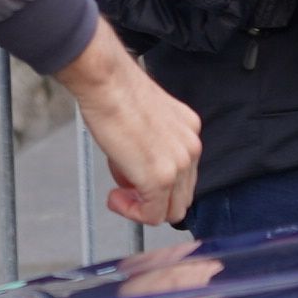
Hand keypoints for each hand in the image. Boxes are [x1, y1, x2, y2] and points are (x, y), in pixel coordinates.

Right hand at [59, 23, 199, 229]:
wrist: (106, 82)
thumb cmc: (115, 92)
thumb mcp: (144, 121)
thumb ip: (150, 147)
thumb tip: (135, 173)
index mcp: (189, 131)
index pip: (184, 174)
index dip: (159, 184)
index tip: (134, 180)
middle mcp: (190, 148)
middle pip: (182, 196)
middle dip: (153, 200)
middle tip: (125, 191)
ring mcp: (178, 165)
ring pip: (171, 211)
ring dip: (142, 208)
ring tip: (118, 194)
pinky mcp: (160, 179)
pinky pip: (152, 215)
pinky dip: (132, 213)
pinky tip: (115, 198)